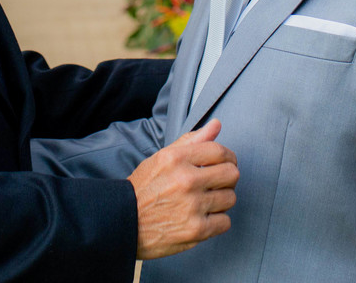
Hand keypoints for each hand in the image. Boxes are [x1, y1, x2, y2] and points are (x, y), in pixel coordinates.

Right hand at [129, 118, 238, 258]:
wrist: (124, 222)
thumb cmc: (144, 189)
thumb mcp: (162, 158)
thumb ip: (191, 141)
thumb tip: (216, 125)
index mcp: (176, 159)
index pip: (219, 151)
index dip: (228, 157)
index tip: (226, 163)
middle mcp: (186, 180)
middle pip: (231, 174)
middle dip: (227, 178)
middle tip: (217, 183)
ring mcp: (192, 206)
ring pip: (230, 198)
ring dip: (221, 200)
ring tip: (206, 201)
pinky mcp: (196, 230)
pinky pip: (225, 222)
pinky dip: (217, 221)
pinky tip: (203, 217)